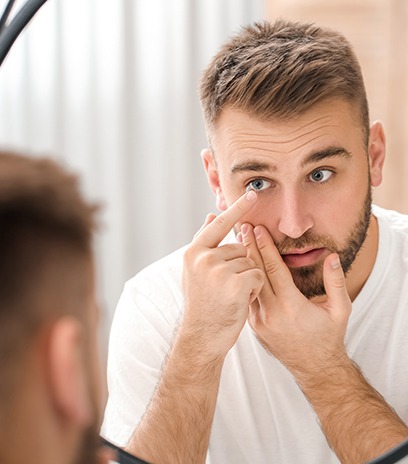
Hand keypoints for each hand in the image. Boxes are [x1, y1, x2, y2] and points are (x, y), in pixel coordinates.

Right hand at [182, 191, 263, 357]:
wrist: (202, 337)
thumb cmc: (202, 304)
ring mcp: (219, 270)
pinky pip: (258, 275)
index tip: (252, 194)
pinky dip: (255, 289)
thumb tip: (210, 216)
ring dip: (248, 279)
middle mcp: (204, 257)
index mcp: (193, 252)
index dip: (237, 209)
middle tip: (225, 289)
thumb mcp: (195, 271)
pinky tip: (240, 301)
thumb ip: (204, 244)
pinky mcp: (236, 282)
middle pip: (239, 248)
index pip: (219, 225)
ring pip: (250, 262)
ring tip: (231, 296)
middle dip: (240, 267)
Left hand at [241, 223, 351, 376]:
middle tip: (242, 227)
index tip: (258, 229)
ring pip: (247, 284)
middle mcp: (271, 313)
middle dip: (248, 247)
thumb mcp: (340, 310)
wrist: (315, 368)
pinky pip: (247, 298)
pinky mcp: (254, 326)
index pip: (273, 269)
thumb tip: (332, 256)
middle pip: (255, 273)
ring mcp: (259, 321)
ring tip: (238, 241)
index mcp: (291, 306)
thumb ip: (336, 282)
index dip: (265, 246)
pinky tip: (240, 266)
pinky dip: (243, 279)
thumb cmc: (329, 337)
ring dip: (243, 262)